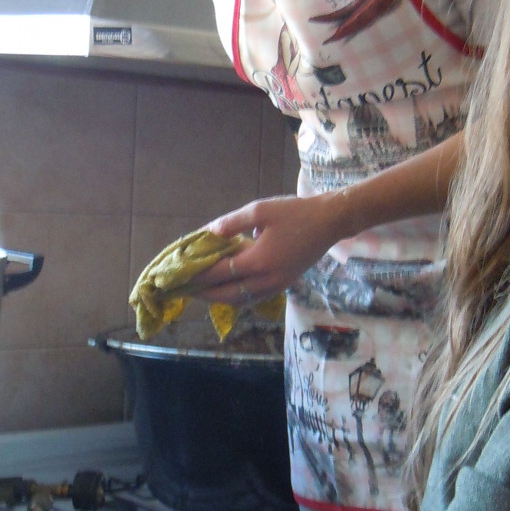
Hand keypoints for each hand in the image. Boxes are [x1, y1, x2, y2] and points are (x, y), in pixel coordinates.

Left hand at [188, 193, 347, 304]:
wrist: (329, 222)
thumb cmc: (295, 212)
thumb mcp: (260, 210)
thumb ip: (231, 223)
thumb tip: (207, 233)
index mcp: (259, 261)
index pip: (220, 273)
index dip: (198, 274)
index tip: (180, 273)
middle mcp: (266, 280)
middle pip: (227, 294)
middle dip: (204, 293)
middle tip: (185, 288)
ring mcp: (276, 285)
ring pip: (240, 300)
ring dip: (219, 298)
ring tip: (202, 291)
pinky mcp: (283, 285)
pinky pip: (253, 297)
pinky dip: (236, 296)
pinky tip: (227, 289)